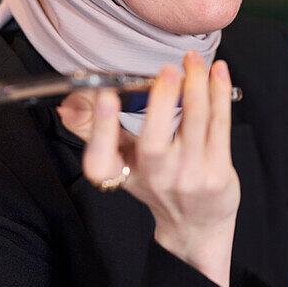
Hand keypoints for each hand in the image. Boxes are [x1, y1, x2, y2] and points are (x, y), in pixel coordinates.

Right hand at [57, 51, 239, 286]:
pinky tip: (218, 73)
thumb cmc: (158, 183)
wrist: (196, 226)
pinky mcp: (217, 173)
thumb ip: (97, 131)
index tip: (105, 96)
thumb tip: (68, 103)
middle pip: (153, 139)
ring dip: (197, 83)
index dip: (100, 127)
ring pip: (194, 122)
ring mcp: (188, 178)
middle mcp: (154, 179)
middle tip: (168, 68)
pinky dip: (219, 93)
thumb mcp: (123, 162)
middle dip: (162, 98)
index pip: (100, 159)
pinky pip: (219, 124)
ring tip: (193, 60)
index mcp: (121, 176)